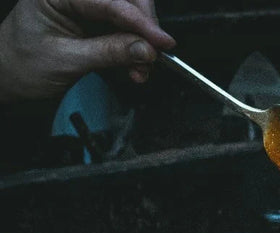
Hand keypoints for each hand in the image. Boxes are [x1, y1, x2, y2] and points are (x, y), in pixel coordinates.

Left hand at [0, 0, 175, 102]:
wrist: (8, 78)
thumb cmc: (22, 65)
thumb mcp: (67, 60)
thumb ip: (109, 53)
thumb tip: (146, 49)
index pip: (109, 1)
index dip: (141, 22)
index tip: (163, 42)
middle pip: (125, 1)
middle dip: (144, 28)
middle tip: (153, 55)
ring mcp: (86, 9)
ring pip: (130, 16)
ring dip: (142, 42)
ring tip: (141, 69)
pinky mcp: (94, 24)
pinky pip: (125, 31)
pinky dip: (136, 49)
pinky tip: (134, 66)